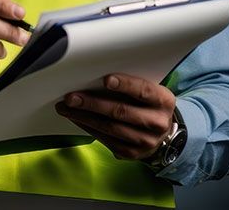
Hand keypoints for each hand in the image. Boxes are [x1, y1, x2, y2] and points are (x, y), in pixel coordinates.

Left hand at [54, 73, 175, 159]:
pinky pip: (105, 139)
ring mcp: (145, 141)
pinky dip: (87, 127)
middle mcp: (157, 122)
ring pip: (110, 127)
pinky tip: (76, 118)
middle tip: (71, 97)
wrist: (161, 133)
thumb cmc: (147, 104)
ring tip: (65, 108)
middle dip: (93, 103)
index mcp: (163, 101)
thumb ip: (129, 85)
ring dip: (84, 117)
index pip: (144, 91)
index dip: (125, 85)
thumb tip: (95, 77)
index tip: (106, 79)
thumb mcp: (148, 91)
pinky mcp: (132, 153)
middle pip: (121, 111)